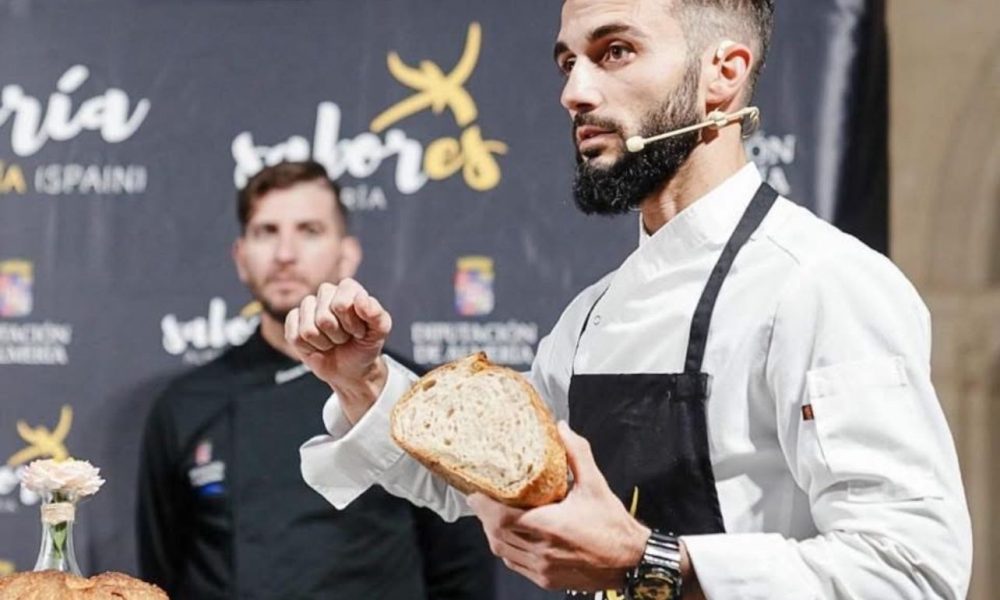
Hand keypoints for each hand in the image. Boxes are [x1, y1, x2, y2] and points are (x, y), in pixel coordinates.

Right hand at [284, 279, 391, 422]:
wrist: (352, 368)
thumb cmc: (365, 345)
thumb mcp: (379, 332)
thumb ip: (376, 314)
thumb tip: (360, 298)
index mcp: (348, 289)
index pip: (341, 304)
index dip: (351, 324)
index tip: (359, 331)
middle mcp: (326, 293)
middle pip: (323, 318)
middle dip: (338, 335)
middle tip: (345, 337)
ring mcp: (307, 307)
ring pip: (308, 330)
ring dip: (324, 343)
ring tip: (333, 341)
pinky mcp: (293, 322)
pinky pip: (295, 337)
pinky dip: (310, 348)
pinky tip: (318, 345)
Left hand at [467, 421, 650, 591]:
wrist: (631, 561)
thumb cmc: (614, 525)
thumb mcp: (596, 484)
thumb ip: (576, 453)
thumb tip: (561, 428)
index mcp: (551, 527)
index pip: (501, 518)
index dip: (484, 505)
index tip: (476, 490)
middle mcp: (542, 551)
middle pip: (496, 535)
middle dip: (484, 516)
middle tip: (482, 497)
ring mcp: (543, 569)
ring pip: (503, 552)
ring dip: (493, 533)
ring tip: (493, 514)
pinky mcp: (546, 579)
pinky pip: (515, 564)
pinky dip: (507, 549)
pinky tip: (510, 535)